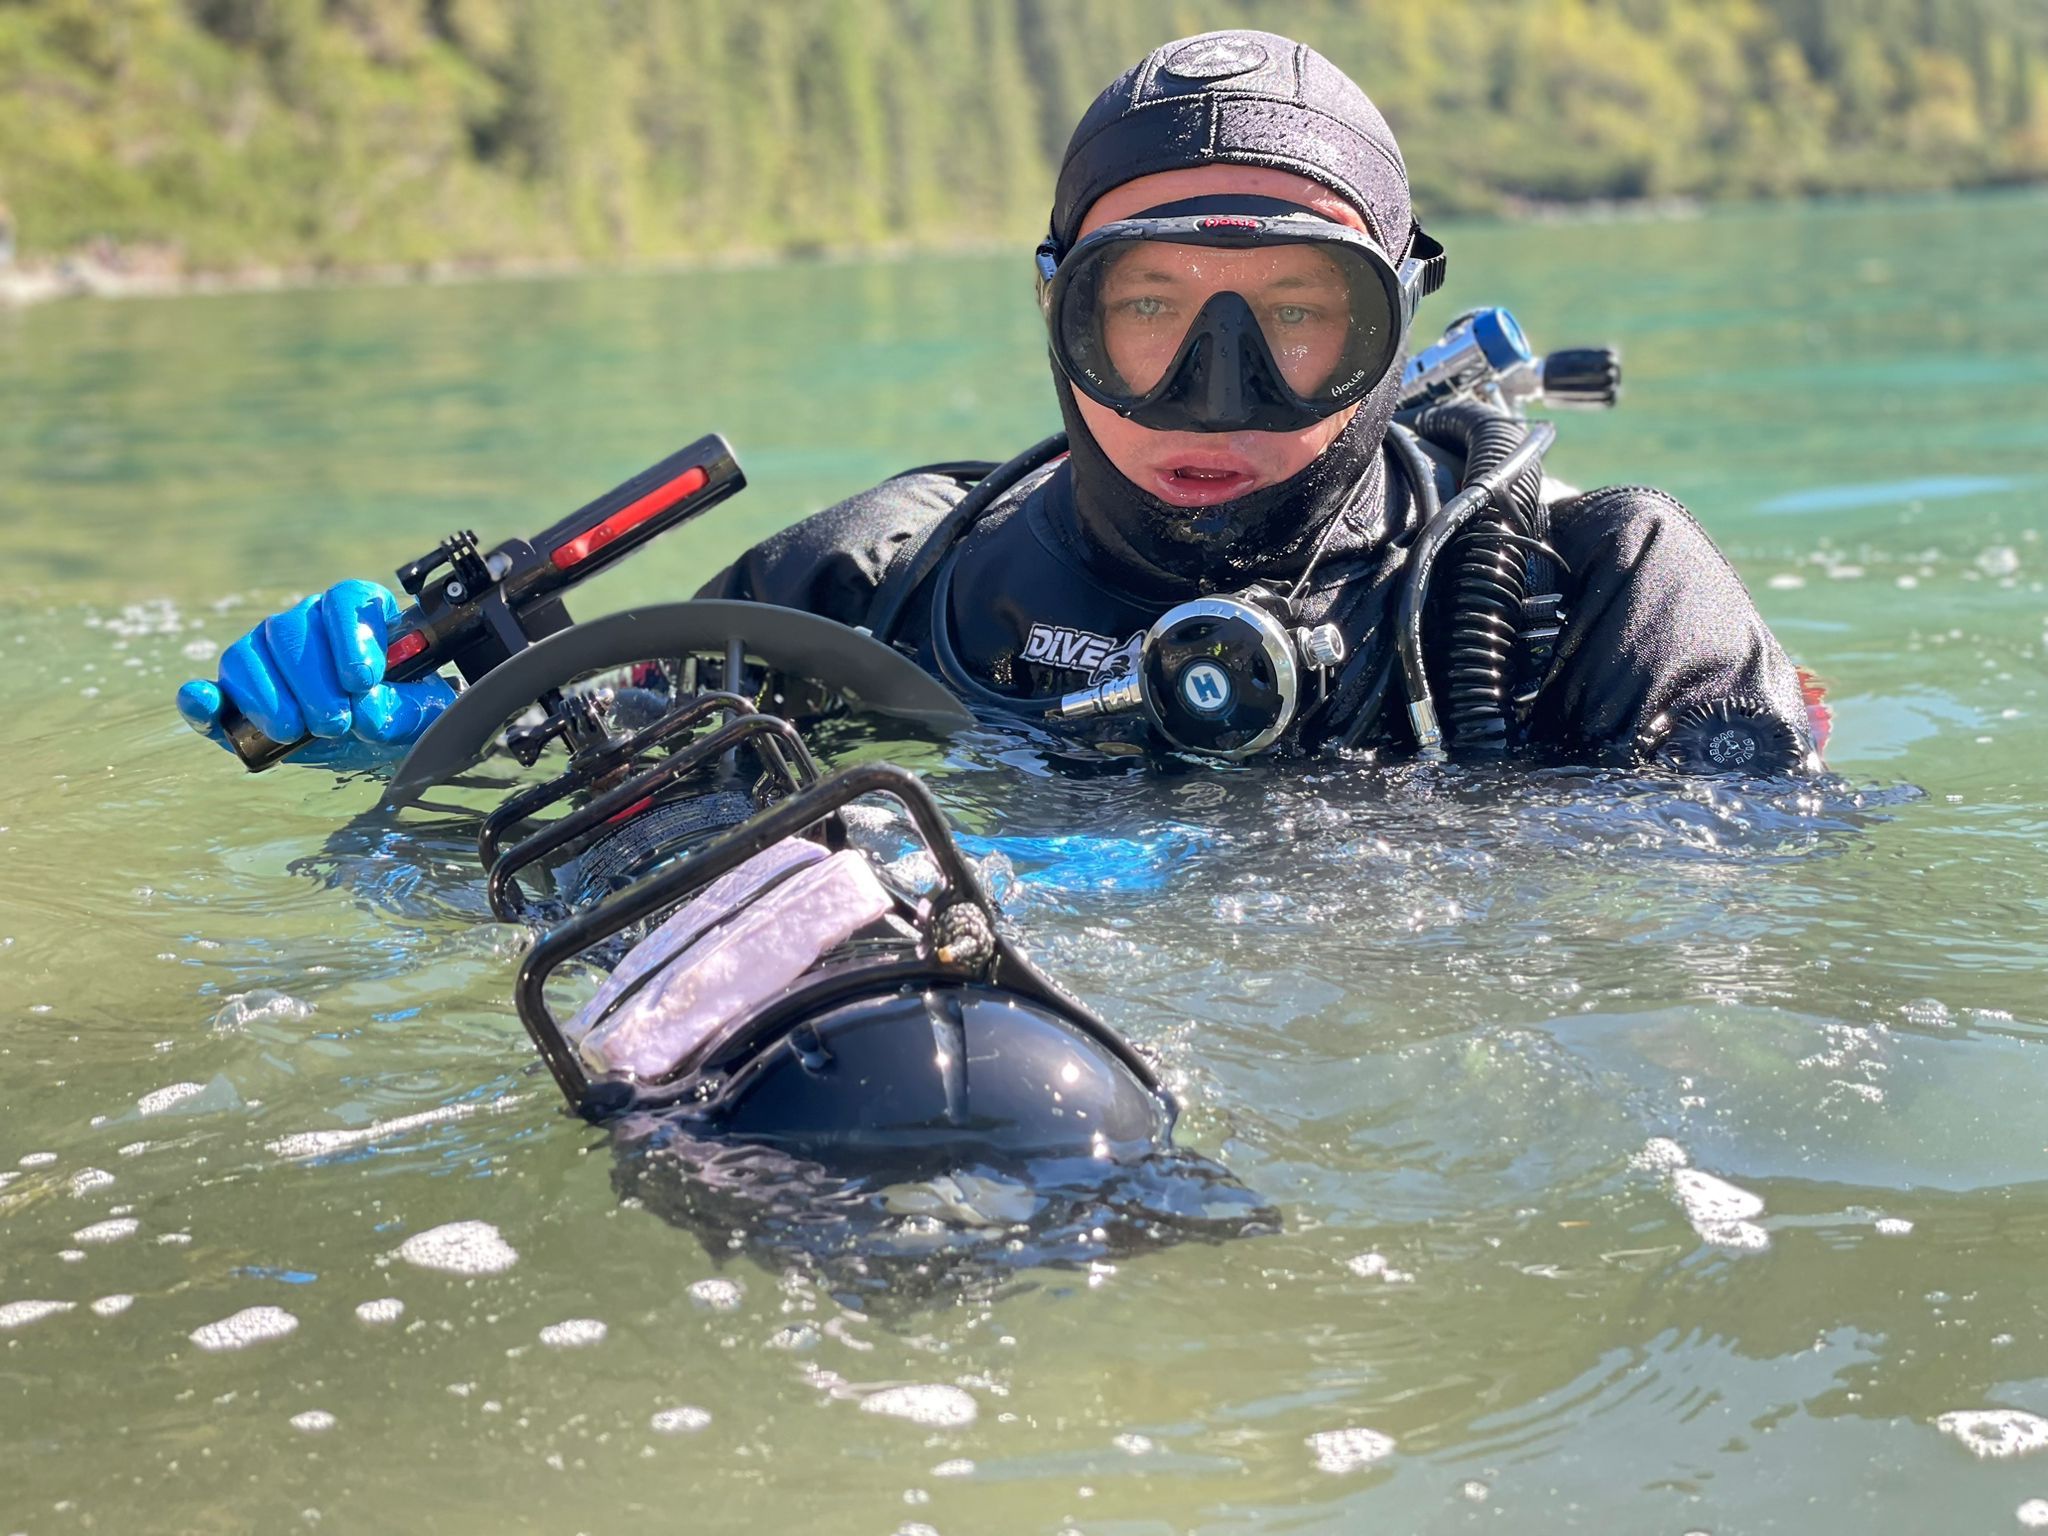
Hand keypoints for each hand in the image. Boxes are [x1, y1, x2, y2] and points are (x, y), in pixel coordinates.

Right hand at [175, 579, 455, 769]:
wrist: (377, 742)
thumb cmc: (401, 714)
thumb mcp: (419, 716)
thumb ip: (403, 711)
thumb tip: (367, 712)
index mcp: (357, 613)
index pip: (345, 598)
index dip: (350, 636)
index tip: (363, 681)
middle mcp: (307, 623)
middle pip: (292, 630)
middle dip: (312, 682)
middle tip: (336, 723)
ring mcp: (265, 653)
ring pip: (250, 654)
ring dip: (270, 696)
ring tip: (295, 732)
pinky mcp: (237, 693)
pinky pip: (212, 687)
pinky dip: (203, 700)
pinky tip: (208, 706)